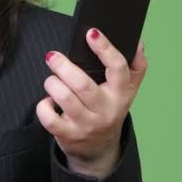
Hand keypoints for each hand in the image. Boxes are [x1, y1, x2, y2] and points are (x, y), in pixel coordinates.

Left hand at [37, 29, 147, 178]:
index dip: (105, 48)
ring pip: (65, 98)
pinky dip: (43, 106)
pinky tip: (48, 101)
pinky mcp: (68, 136)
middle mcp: (105, 110)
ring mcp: (87, 124)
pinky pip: (50, 119)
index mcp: (121, 94)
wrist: (100, 148)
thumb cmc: (110, 110)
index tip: (91, 33)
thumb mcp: (127, 91)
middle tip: (52, 56)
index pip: (118, 68)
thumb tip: (137, 42)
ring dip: (52, 84)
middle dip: (63, 66)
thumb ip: (136, 66)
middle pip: (83, 85)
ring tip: (51, 80)